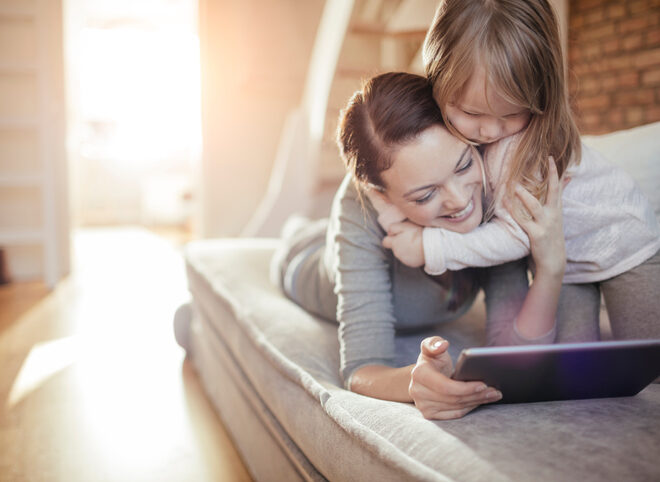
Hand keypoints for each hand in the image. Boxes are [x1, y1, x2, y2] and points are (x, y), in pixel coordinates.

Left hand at [382, 221, 424, 267]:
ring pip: (402, 253)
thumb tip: (389, 232)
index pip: (385, 242)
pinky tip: (419, 250)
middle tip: (409, 238)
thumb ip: (393, 227)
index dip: (390, 238)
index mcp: (394, 244)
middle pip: (395, 248)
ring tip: (416, 244)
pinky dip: (413, 255)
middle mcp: (397, 253)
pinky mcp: (412, 264)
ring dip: (406, 249)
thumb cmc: (417, 233)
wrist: (430, 245)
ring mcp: (404, 260)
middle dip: (399, 243)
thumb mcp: (403, 225)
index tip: (396, 236)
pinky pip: (410, 259)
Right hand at [408, 337, 501, 419]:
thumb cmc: (432, 360)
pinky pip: (454, 414)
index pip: (446, 387)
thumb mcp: (432, 347)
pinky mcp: (429, 414)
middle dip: (477, 395)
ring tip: (492, 395)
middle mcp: (417, 392)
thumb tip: (443, 345)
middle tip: (494, 391)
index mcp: (419, 374)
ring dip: (477, 402)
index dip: (466, 388)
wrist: (424, 376)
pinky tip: (480, 401)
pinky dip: (469, 408)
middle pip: (454, 399)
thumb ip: (435, 343)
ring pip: (456, 407)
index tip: (484, 384)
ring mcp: (423, 406)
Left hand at [504, 157, 565, 277]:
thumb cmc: (552, 236)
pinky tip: (505, 202)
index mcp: (557, 209)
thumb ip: (557, 199)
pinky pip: (522, 220)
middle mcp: (553, 214)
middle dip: (550, 176)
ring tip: (515, 184)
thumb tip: (566, 182)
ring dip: (524, 195)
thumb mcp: (556, 217)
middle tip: (545, 160)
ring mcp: (545, 224)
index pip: (558, 187)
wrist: (553, 261)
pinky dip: (513, 210)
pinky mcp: (536, 234)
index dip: (555, 172)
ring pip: (534, 206)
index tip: (550, 157)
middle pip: (552, 192)